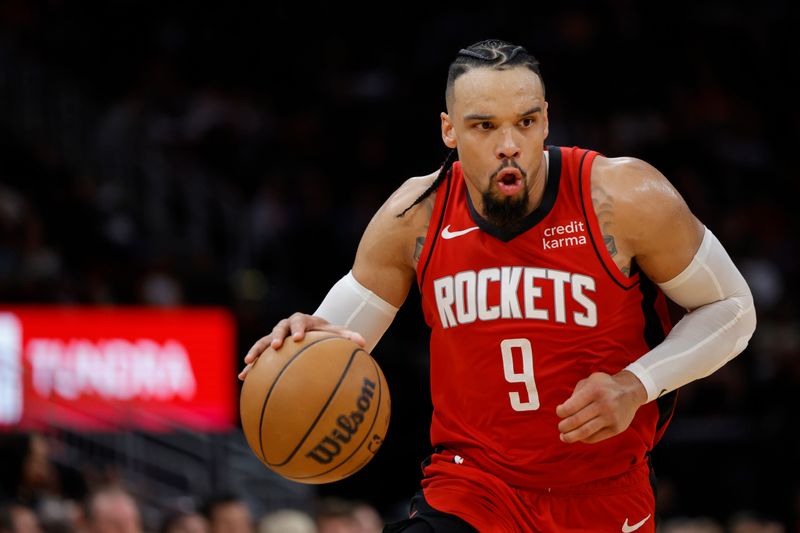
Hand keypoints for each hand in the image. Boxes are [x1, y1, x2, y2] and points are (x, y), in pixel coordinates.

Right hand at [237, 313, 365, 379]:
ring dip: (256, 351)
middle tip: (275, 347)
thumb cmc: (325, 333)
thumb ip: (348, 336)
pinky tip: (242, 378)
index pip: (299, 321)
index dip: (297, 328)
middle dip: (276, 337)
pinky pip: (258, 358)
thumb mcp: (335, 333)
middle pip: (278, 329)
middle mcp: (286, 327)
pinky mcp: (268, 350)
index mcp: (302, 321)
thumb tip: (364, 343)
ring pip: (263, 343)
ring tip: (248, 363)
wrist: (311, 331)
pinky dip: (251, 367)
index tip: (298, 338)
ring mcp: (275, 337)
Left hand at [555, 371, 646, 443]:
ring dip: (570, 437)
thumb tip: (564, 412)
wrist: (631, 391)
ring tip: (564, 437)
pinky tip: (578, 436)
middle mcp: (604, 404)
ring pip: (585, 432)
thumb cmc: (604, 386)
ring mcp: (611, 417)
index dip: (561, 412)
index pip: (571, 406)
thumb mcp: (589, 382)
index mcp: (594, 390)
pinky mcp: (617, 428)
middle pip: (576, 421)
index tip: (559, 412)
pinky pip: (595, 437)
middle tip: (560, 427)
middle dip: (563, 426)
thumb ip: (576, 394)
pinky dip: (583, 438)